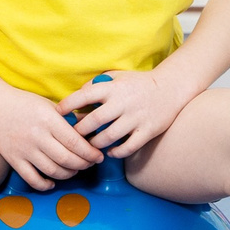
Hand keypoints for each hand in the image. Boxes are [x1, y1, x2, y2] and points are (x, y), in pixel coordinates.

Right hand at [0, 82, 103, 190]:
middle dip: (83, 164)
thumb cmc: (25, 103)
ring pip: (52, 171)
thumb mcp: (50, 106)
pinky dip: (45, 184)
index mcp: (48, 119)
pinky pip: (32, 179)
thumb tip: (92, 130)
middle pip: (66, 159)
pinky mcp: (13, 159)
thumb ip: (70, 119)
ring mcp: (24, 149)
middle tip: (90, 164)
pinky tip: (52, 182)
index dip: (90, 153)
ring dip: (68, 174)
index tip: (98, 156)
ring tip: (74, 170)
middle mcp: (37, 136)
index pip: (75, 142)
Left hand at [58, 69, 195, 160]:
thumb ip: (96, 85)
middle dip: (80, 131)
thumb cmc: (138, 83)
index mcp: (113, 88)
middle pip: (93, 121)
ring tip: (89, 146)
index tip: (58, 113)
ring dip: (95, 144)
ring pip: (108, 137)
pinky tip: (110, 152)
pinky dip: (116, 152)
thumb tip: (76, 97)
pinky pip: (128, 147)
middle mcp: (123, 102)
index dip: (68, 105)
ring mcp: (136, 118)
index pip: (84, 96)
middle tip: (73, 136)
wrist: (170, 88)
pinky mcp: (147, 131)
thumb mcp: (116, 77)